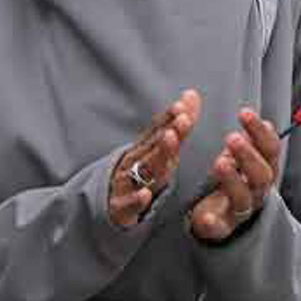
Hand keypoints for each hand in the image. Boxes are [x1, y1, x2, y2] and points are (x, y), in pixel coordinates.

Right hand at [109, 89, 201, 227]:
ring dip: (157, 156)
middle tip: (183, 120)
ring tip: (171, 141)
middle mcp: (134, 161)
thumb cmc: (142, 172)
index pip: (157, 130)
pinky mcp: (120, 207)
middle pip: (153, 146)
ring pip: (143, 170)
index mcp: (145, 148)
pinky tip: (145, 195)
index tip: (182, 106)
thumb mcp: (161, 150)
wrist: (109, 204)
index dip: (169, 118)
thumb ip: (178, 124)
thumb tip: (192, 94)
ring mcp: (126, 182)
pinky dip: (135, 199)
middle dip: (168, 133)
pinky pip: (127, 203)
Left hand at [188, 108, 280, 241]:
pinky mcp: (222, 228)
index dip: (260, 132)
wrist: (226, 217)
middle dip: (248, 155)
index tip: (244, 112)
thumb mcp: (243, 157)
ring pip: (243, 198)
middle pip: (261, 175)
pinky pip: (219, 228)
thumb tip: (257, 118)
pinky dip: (214, 222)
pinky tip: (206, 217)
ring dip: (233, 180)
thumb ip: (250, 140)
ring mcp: (241, 211)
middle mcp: (258, 191)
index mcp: (265, 170)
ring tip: (219, 162)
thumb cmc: (236, 179)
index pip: (270, 149)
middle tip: (231, 137)